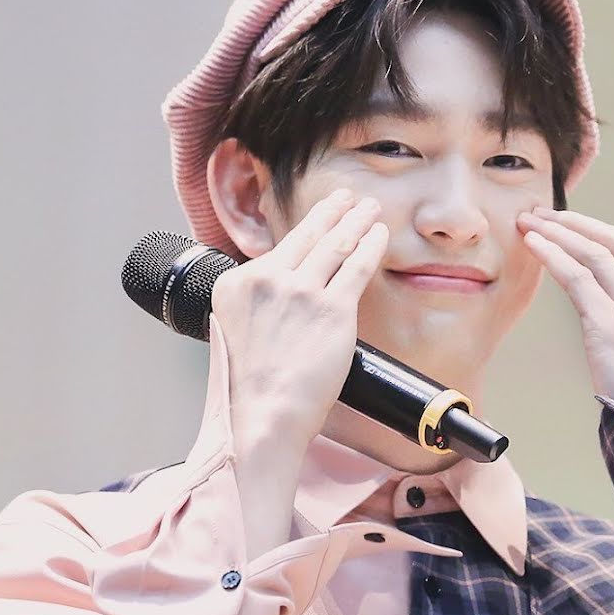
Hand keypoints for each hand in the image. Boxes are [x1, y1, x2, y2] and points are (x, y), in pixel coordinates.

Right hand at [212, 189, 387, 449]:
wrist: (266, 416)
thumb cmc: (252, 388)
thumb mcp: (234, 333)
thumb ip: (254, 304)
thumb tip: (278, 289)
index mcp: (236, 285)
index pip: (277, 251)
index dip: (305, 231)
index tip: (320, 218)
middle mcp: (266, 280)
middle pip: (307, 235)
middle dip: (332, 211)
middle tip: (347, 198)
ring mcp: (301, 292)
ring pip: (335, 243)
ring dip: (356, 220)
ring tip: (369, 209)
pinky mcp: (333, 310)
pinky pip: (358, 266)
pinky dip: (371, 245)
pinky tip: (379, 234)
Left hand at [517, 206, 613, 454]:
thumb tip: (600, 313)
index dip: (597, 232)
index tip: (571, 224)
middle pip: (613, 242)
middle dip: (575, 223)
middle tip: (544, 214)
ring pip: (593, 254)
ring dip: (558, 233)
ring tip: (530, 223)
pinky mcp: (610, 326)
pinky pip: (577, 279)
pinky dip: (553, 256)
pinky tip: (535, 246)